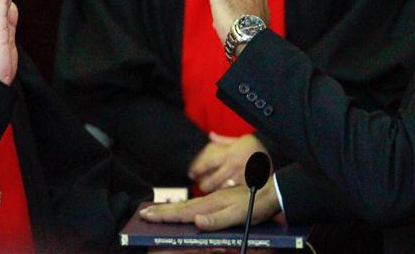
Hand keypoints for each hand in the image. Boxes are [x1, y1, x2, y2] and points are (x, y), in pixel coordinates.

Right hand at [139, 177, 281, 230]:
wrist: (271, 193)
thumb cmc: (255, 206)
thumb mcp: (238, 216)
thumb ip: (217, 220)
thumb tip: (196, 222)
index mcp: (211, 205)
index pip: (183, 212)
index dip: (164, 215)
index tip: (147, 215)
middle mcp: (210, 201)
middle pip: (181, 207)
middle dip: (161, 211)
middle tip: (143, 213)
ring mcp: (213, 201)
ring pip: (186, 206)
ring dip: (169, 209)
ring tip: (156, 212)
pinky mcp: (218, 202)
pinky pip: (195, 206)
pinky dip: (183, 209)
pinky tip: (182, 211)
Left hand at [189, 133, 268, 192]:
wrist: (277, 155)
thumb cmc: (257, 147)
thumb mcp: (241, 139)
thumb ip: (224, 140)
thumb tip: (210, 135)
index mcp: (229, 154)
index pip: (206, 164)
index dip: (196, 170)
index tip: (191, 173)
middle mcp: (233, 167)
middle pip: (209, 181)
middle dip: (201, 184)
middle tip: (199, 183)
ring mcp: (240, 179)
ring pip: (218, 190)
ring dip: (212, 191)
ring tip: (209, 189)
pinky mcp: (247, 188)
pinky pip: (231, 195)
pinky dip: (225, 196)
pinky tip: (222, 195)